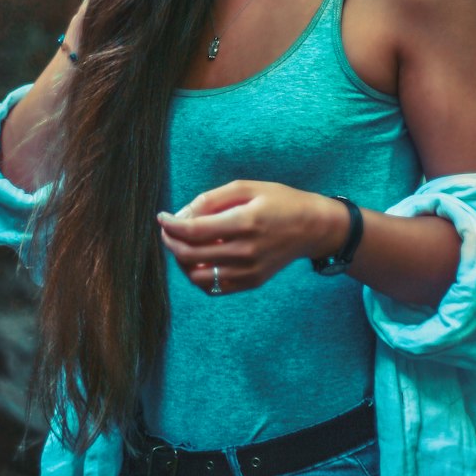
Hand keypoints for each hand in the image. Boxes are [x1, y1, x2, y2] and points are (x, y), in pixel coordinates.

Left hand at [157, 180, 347, 295]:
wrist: (312, 227)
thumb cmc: (280, 201)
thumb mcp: (247, 187)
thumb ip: (211, 199)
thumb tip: (182, 215)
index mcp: (245, 222)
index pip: (194, 230)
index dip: (171, 225)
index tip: (162, 217)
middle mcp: (246, 250)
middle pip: (191, 254)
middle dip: (170, 241)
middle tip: (167, 229)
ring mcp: (249, 271)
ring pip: (197, 276)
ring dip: (181, 260)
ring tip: (181, 244)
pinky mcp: (251, 282)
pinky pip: (213, 288)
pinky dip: (197, 276)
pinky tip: (197, 260)